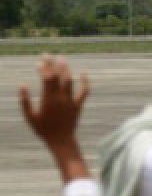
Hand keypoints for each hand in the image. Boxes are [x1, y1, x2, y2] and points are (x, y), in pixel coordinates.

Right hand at [19, 55, 90, 181]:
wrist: (61, 140)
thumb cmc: (43, 130)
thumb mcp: (30, 117)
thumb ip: (25, 101)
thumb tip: (22, 85)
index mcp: (48, 100)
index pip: (47, 79)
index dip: (44, 69)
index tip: (39, 61)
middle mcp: (60, 98)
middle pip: (58, 77)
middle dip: (53, 64)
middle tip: (49, 54)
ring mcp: (71, 101)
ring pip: (70, 81)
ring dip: (66, 69)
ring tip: (62, 59)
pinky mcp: (78, 105)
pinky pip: (84, 91)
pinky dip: (85, 82)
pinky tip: (84, 72)